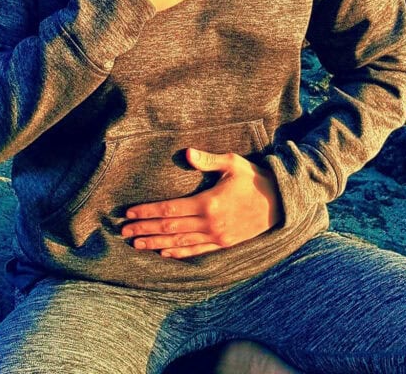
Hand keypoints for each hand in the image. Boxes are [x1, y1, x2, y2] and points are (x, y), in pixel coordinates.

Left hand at [121, 148, 281, 258]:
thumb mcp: (233, 163)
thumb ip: (208, 160)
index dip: (148, 212)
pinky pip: (196, 250)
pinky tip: (164, 252)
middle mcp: (210, 223)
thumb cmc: (255, 178)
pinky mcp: (223, 243)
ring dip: (156, 243)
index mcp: (209, 203)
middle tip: (124, 231)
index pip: (170, 210)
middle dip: (145, 229)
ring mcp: (217, 236)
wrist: (281, 203)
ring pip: (180, 242)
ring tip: (137, 243)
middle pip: (170, 228)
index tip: (130, 213)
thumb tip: (187, 153)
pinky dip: (178, 252)